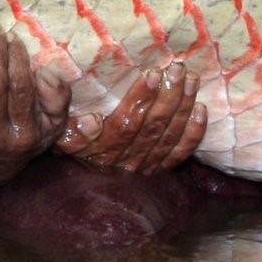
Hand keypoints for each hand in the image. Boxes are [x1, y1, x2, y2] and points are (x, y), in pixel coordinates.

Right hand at [59, 66, 207, 174]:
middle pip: (152, 127)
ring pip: (168, 137)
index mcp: (102, 150)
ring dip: (183, 107)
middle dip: (168, 96)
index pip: (126, 123)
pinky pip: (179, 154)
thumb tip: (93, 121)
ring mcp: (144, 168)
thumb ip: (73, 131)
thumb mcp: (60, 139)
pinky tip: (201, 111)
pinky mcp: (157, 171)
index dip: (142, 99)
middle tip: (178, 69)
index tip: (153, 73)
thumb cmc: (68, 151)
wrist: (78, 192)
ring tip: (191, 80)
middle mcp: (126, 161)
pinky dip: (192, 133)